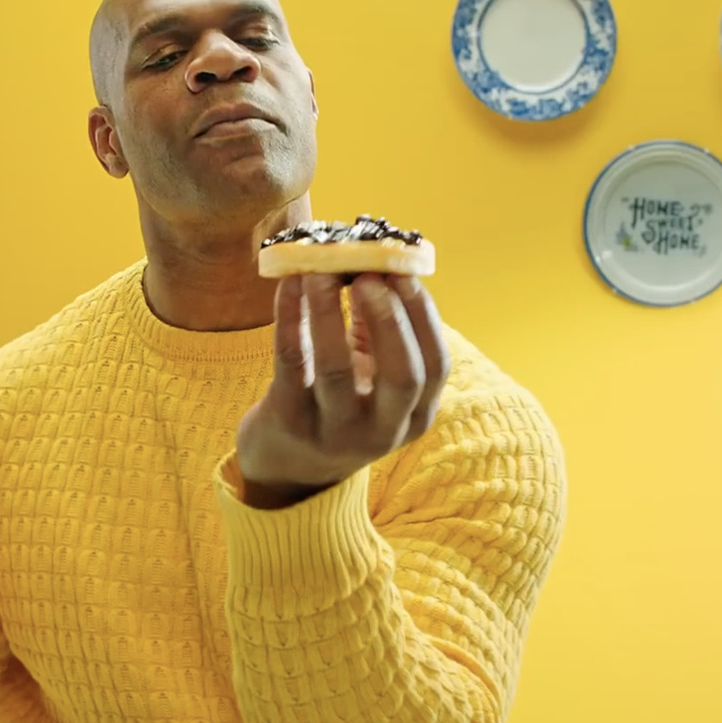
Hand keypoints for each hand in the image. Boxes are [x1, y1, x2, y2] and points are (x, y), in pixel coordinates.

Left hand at [235, 273, 450, 508]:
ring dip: (330, 312)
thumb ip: (382, 330)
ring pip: (337, 371)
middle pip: (402, 377)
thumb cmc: (339, 402)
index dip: (423, 317)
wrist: (286, 462)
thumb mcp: (373, 376)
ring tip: (320, 272)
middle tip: (368, 273)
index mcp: (414, 416)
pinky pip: (291, 364)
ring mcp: (334, 433)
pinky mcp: (288, 423)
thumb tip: (377, 260)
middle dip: (390, 319)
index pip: (435, 367)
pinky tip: (289, 286)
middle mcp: (382, 432)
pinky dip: (290, 319)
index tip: (404, 272)